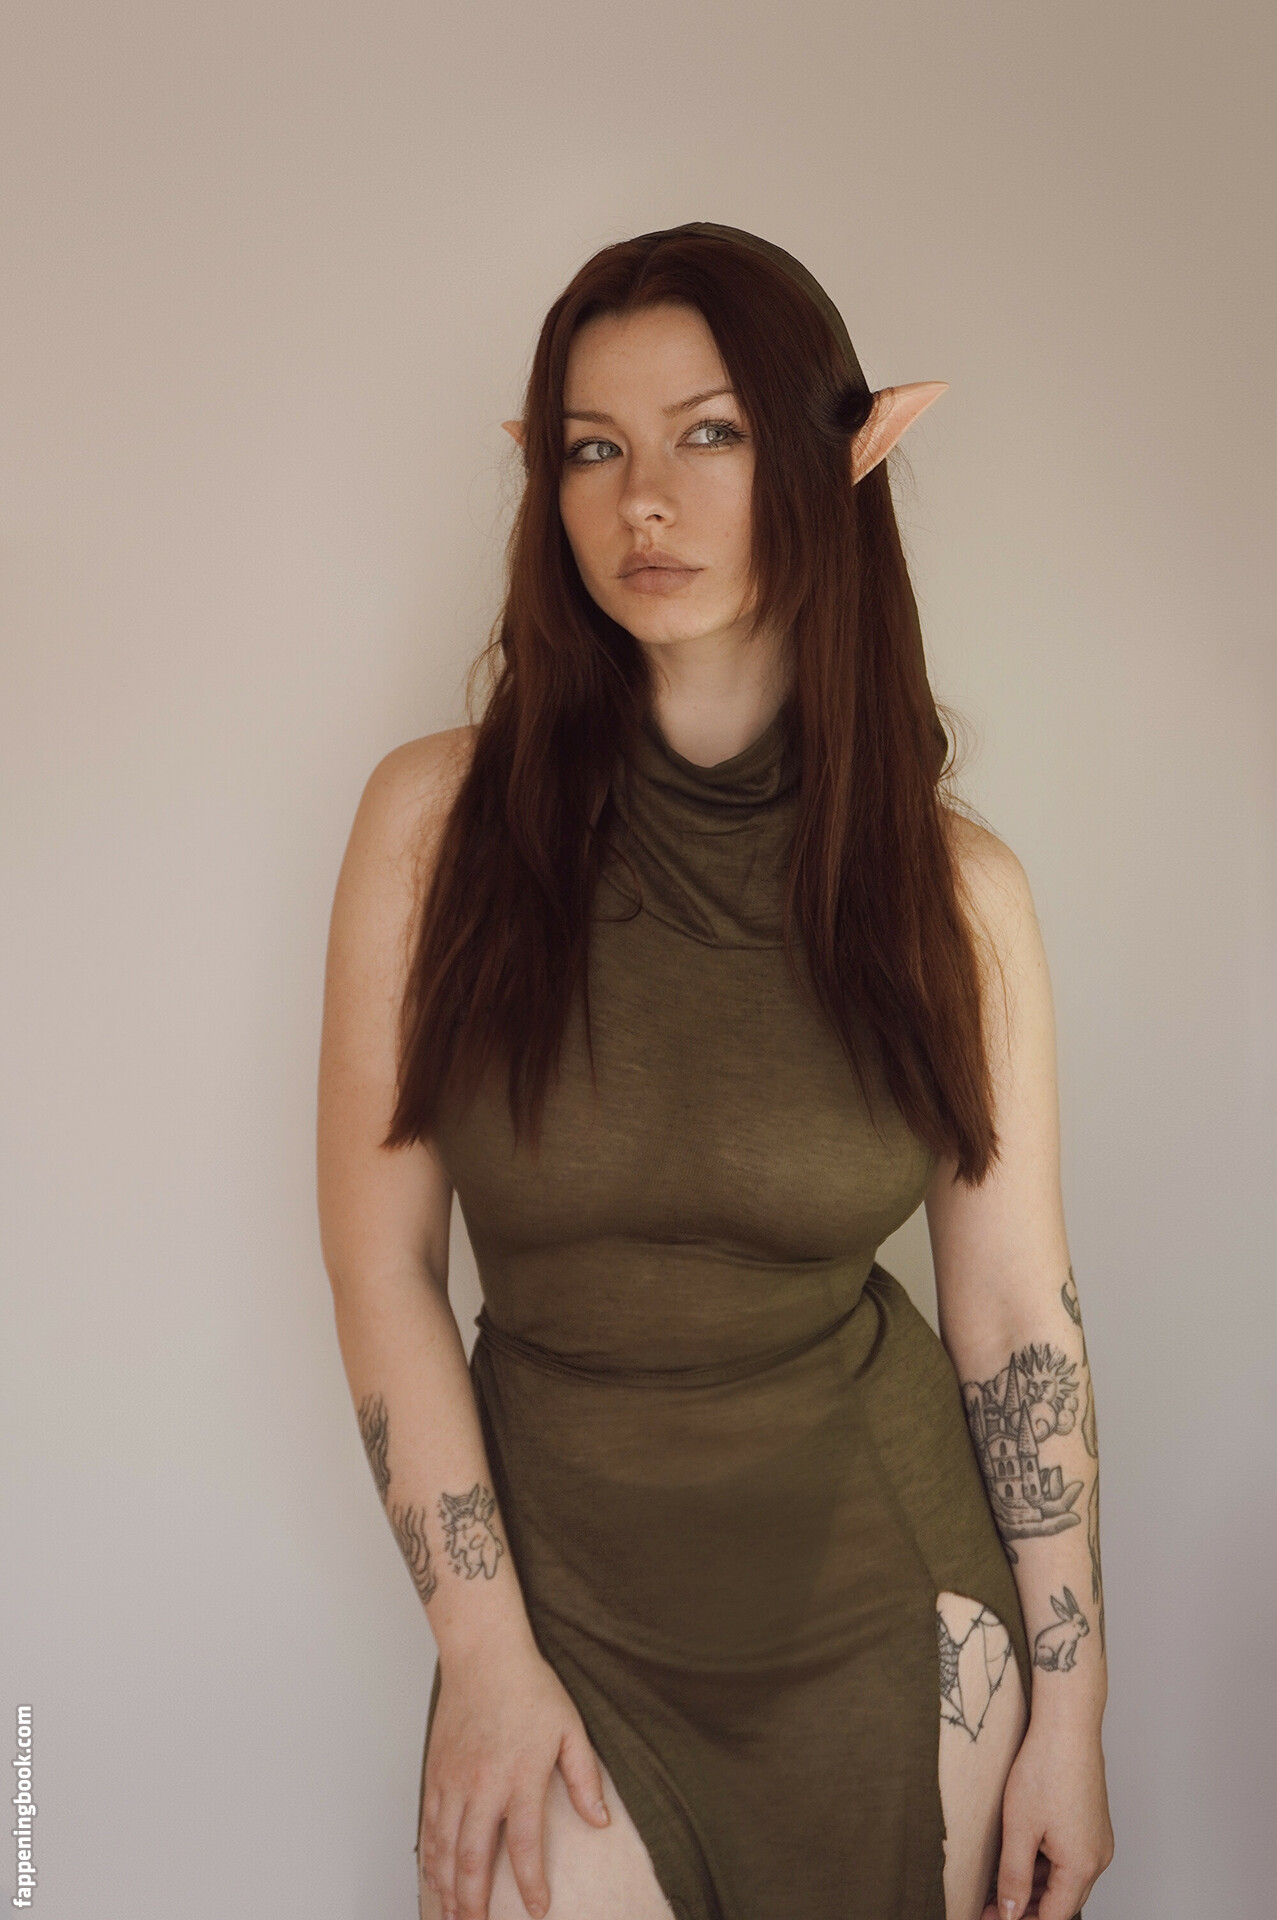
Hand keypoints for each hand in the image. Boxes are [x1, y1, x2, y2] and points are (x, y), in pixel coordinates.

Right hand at [419, 1638, 610, 1919]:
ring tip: (455, 1916)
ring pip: (445, 1849)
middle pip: (474, 1859)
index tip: (537, 1909)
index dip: (530, 1884)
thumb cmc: (530, 1689)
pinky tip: (435, 1878)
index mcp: (520, 1777)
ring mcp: (454, 1781)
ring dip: (448, 1889)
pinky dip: (430, 1858)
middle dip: (475, 1903)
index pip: (525, 1845)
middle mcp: (483, 1785)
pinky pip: (429, 1826)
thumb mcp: (571, 1729)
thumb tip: (601, 1821)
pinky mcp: (435, 1773)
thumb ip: (585, 1779)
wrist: (485, 1655)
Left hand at [982, 1718, 1113, 1919]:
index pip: (1052, 1916)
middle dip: (1026, 1907)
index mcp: (1082, 1866)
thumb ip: (1013, 1877)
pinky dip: (1045, 1863)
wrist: (1067, 1724)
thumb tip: (1009, 1913)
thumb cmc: (1045, 1768)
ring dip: (1034, 1885)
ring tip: (999, 1880)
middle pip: (1061, 1901)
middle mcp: (1097, 1857)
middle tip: (991, 1904)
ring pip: (1064, 1879)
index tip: (989, 1916)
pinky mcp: (1092, 1822)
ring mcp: (1097, 1839)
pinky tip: (1019, 1854)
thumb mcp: (1018, 1829)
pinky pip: (1069, 1856)